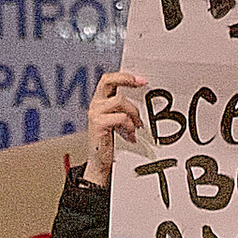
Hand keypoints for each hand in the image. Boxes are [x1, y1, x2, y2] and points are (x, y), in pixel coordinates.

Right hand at [83, 66, 150, 187]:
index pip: (108, 80)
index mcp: (100, 102)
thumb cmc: (110, 141)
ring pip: (120, 101)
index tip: (142, 80)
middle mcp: (96, 105)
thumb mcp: (118, 121)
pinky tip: (129, 135)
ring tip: (135, 127)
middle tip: (141, 83)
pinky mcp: (98, 124)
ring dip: (133, 113)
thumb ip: (124, 109)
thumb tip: (142, 100)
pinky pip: (121, 117)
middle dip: (126, 79)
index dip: (124, 76)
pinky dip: (129, 126)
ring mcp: (95, 113)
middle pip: (107, 80)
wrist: (101, 162)